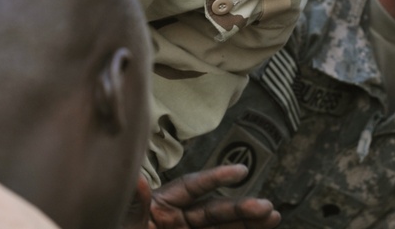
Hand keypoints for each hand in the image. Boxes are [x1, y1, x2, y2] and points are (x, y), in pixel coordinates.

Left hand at [137, 164, 280, 228]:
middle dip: (241, 208)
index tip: (239, 171)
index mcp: (162, 206)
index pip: (193, 187)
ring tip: (273, 217)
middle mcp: (180, 219)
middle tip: (266, 207)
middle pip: (215, 210)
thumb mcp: (122, 225)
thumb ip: (134, 207)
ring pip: (224, 227)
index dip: (216, 177)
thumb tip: (137, 181)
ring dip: (248, 223)